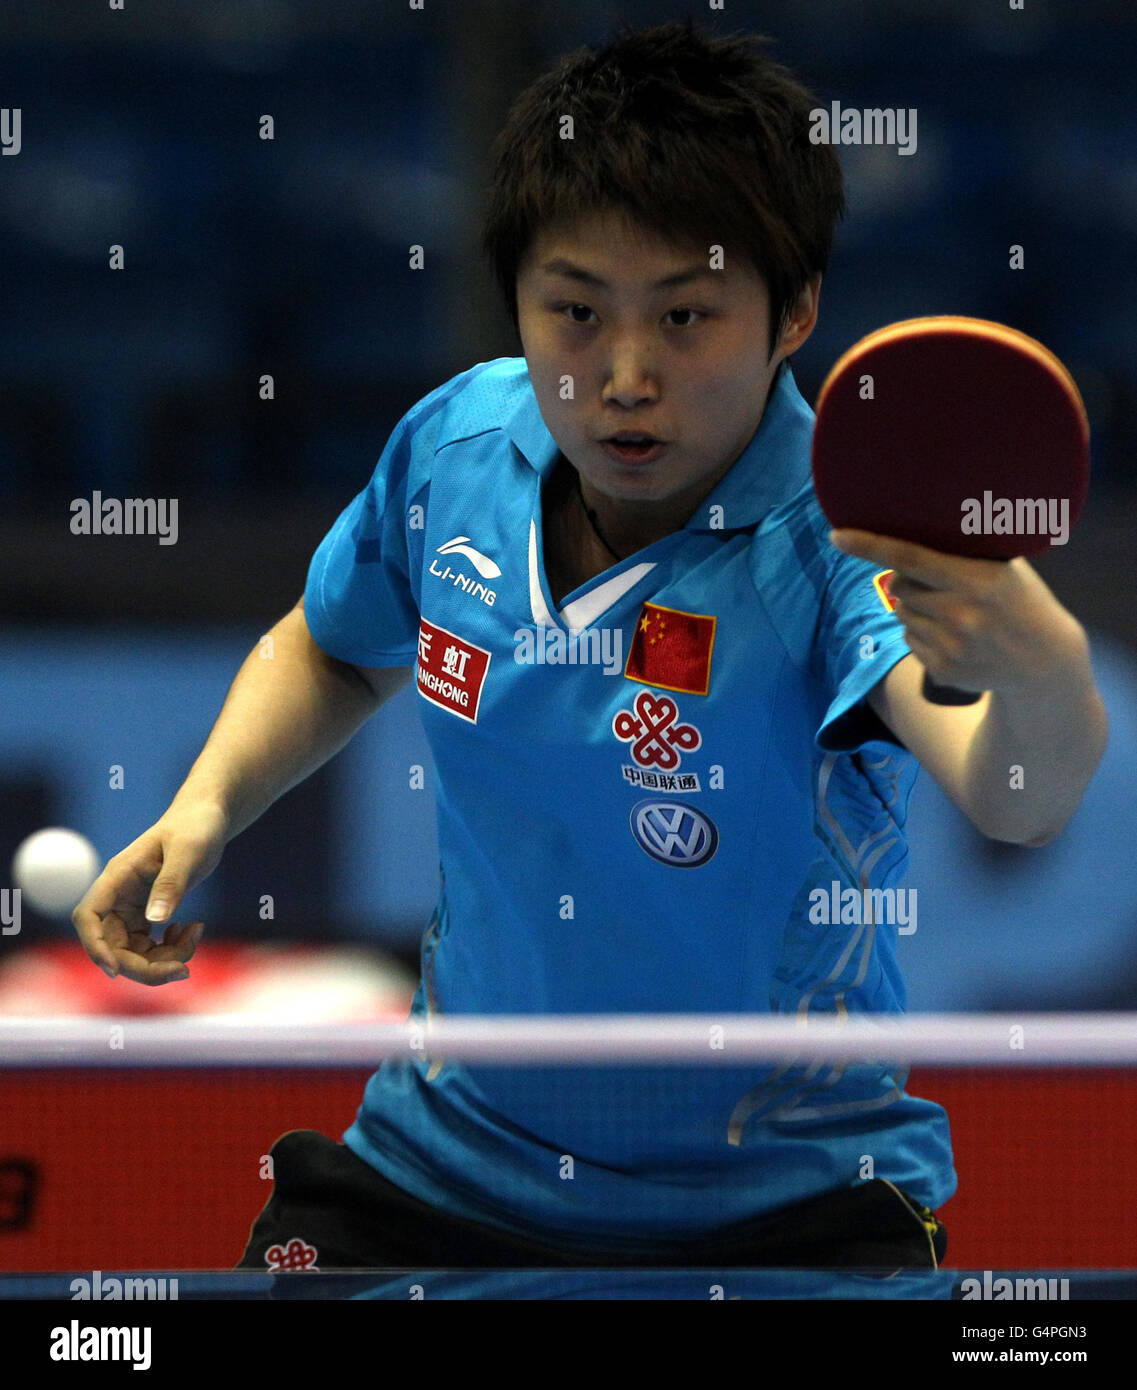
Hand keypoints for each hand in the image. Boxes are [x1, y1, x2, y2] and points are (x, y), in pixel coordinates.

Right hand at [71, 800, 228, 985]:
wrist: (206, 819)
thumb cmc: (195, 828)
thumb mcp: (187, 852)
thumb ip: (171, 884)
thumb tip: (155, 921)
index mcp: (118, 876)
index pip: (88, 916)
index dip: (95, 946)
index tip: (114, 970)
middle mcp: (118, 896)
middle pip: (114, 946)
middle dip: (146, 966)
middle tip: (184, 970)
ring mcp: (131, 908)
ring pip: (134, 953)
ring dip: (165, 958)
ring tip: (196, 933)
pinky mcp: (147, 915)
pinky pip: (151, 947)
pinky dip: (172, 949)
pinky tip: (192, 930)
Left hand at [829, 529, 1090, 697]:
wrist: (1043, 662)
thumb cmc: (1020, 602)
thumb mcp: (1005, 568)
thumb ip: (965, 550)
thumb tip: (920, 522)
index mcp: (977, 580)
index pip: (910, 557)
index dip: (870, 546)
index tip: (837, 536)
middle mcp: (961, 614)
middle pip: (899, 587)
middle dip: (906, 580)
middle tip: (935, 582)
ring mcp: (950, 645)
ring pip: (902, 614)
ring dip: (916, 607)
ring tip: (953, 611)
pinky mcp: (942, 670)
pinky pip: (909, 639)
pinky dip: (922, 632)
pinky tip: (954, 634)